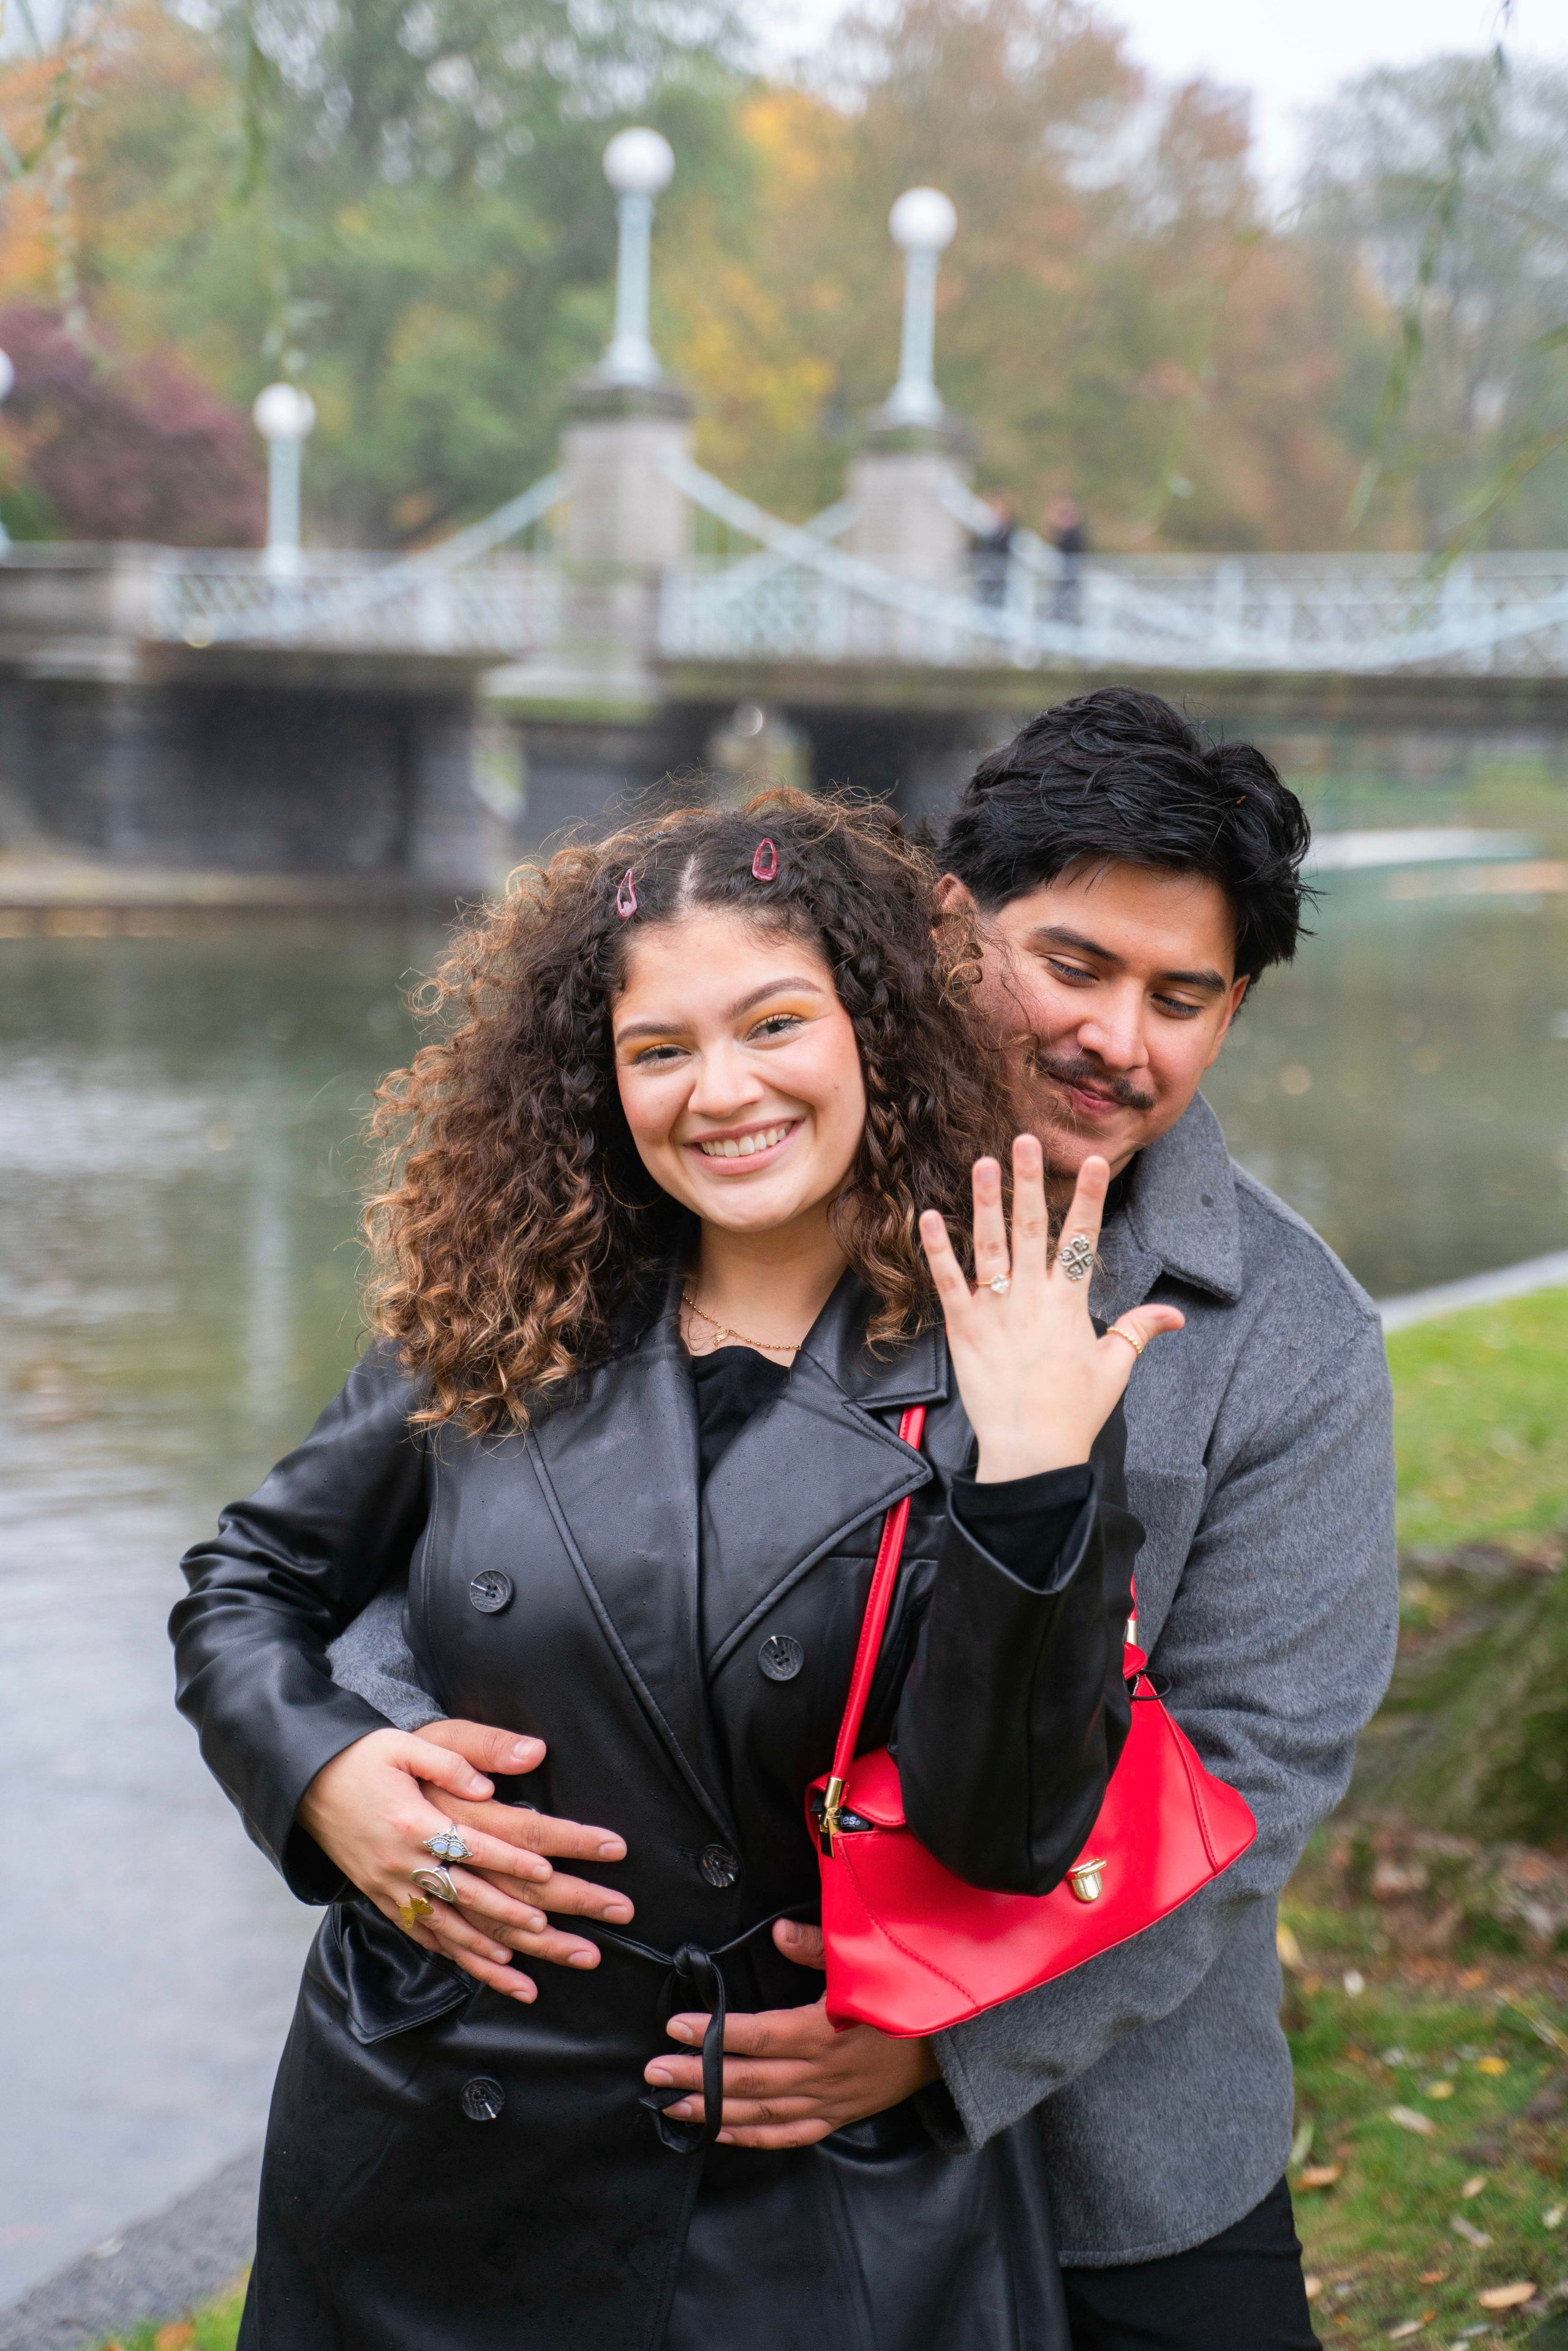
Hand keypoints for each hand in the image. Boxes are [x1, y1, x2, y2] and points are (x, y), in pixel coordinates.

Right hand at [296, 1727, 556, 1997]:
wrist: (306, 1783)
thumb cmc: (361, 1758)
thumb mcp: (403, 1745)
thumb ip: (450, 1762)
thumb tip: (488, 1788)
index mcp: (411, 1822)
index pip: (471, 1845)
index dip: (509, 1859)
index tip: (545, 1870)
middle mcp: (399, 1861)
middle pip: (462, 1893)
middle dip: (506, 1912)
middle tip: (544, 1926)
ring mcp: (386, 1884)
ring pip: (440, 1924)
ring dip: (479, 1945)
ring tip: (515, 1961)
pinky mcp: (377, 1894)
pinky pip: (414, 1929)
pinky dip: (444, 1949)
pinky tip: (469, 1961)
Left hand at [641, 1919, 938, 2148]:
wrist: (951, 2047)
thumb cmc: (904, 2000)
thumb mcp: (867, 1965)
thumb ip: (819, 1949)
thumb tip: (777, 1934)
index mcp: (824, 2033)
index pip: (756, 2036)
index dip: (713, 2033)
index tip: (674, 2026)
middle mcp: (820, 2075)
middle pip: (747, 2079)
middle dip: (695, 2076)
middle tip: (653, 2071)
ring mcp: (827, 2102)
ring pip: (759, 2112)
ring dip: (711, 2109)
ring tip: (670, 2104)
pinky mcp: (835, 2117)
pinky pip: (785, 2135)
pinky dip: (749, 2136)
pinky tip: (716, 2131)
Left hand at [919, 1137, 1182, 1479]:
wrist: (1030, 1452)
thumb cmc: (1074, 1413)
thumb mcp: (1114, 1369)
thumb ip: (1138, 1331)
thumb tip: (1175, 1315)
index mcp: (1070, 1304)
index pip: (1081, 1240)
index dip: (1086, 1198)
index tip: (1092, 1161)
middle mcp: (1032, 1299)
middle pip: (1033, 1229)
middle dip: (1030, 1181)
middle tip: (1024, 1139)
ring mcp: (996, 1311)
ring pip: (990, 1246)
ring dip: (985, 1202)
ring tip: (981, 1162)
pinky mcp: (963, 1329)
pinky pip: (948, 1282)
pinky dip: (937, 1250)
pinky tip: (927, 1216)